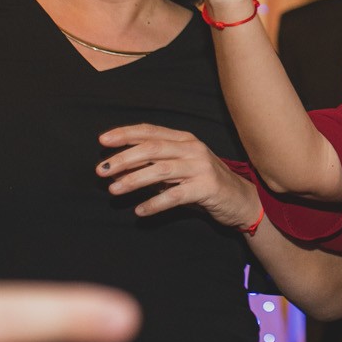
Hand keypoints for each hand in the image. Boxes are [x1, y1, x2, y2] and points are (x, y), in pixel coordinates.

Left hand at [97, 124, 262, 227]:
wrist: (240, 199)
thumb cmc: (203, 183)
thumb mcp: (179, 168)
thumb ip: (153, 165)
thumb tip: (117, 168)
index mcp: (184, 139)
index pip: (150, 131)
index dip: (125, 134)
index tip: (103, 141)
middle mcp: (193, 149)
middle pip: (152, 148)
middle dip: (124, 158)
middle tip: (101, 170)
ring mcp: (201, 167)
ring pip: (161, 170)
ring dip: (134, 180)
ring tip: (114, 190)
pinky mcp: (207, 188)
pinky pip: (175, 195)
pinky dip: (155, 203)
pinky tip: (140, 211)